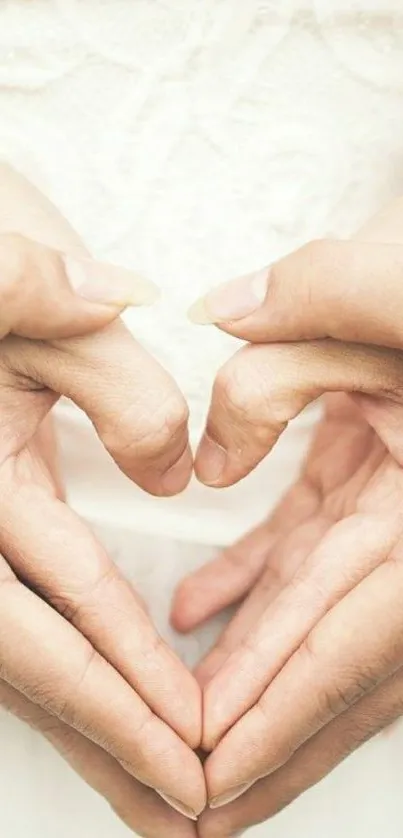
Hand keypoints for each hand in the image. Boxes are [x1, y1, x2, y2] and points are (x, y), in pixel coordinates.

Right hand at [0, 165, 203, 832]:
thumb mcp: (34, 301)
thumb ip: (115, 382)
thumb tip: (176, 475)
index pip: (49, 621)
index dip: (122, 693)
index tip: (190, 746)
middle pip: (27, 669)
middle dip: (107, 739)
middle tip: (178, 801)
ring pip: (20, 651)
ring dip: (89, 717)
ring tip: (154, 772)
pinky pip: (22, 607)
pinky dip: (73, 658)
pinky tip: (114, 678)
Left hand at [172, 199, 402, 835]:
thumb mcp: (379, 307)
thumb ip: (282, 365)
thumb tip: (208, 460)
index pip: (348, 642)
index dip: (278, 714)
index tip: (213, 771)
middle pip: (342, 669)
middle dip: (269, 740)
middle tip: (199, 801)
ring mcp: (395, 525)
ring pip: (321, 624)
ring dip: (258, 681)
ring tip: (192, 729)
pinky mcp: (369, 498)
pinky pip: (309, 563)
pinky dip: (255, 591)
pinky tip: (200, 608)